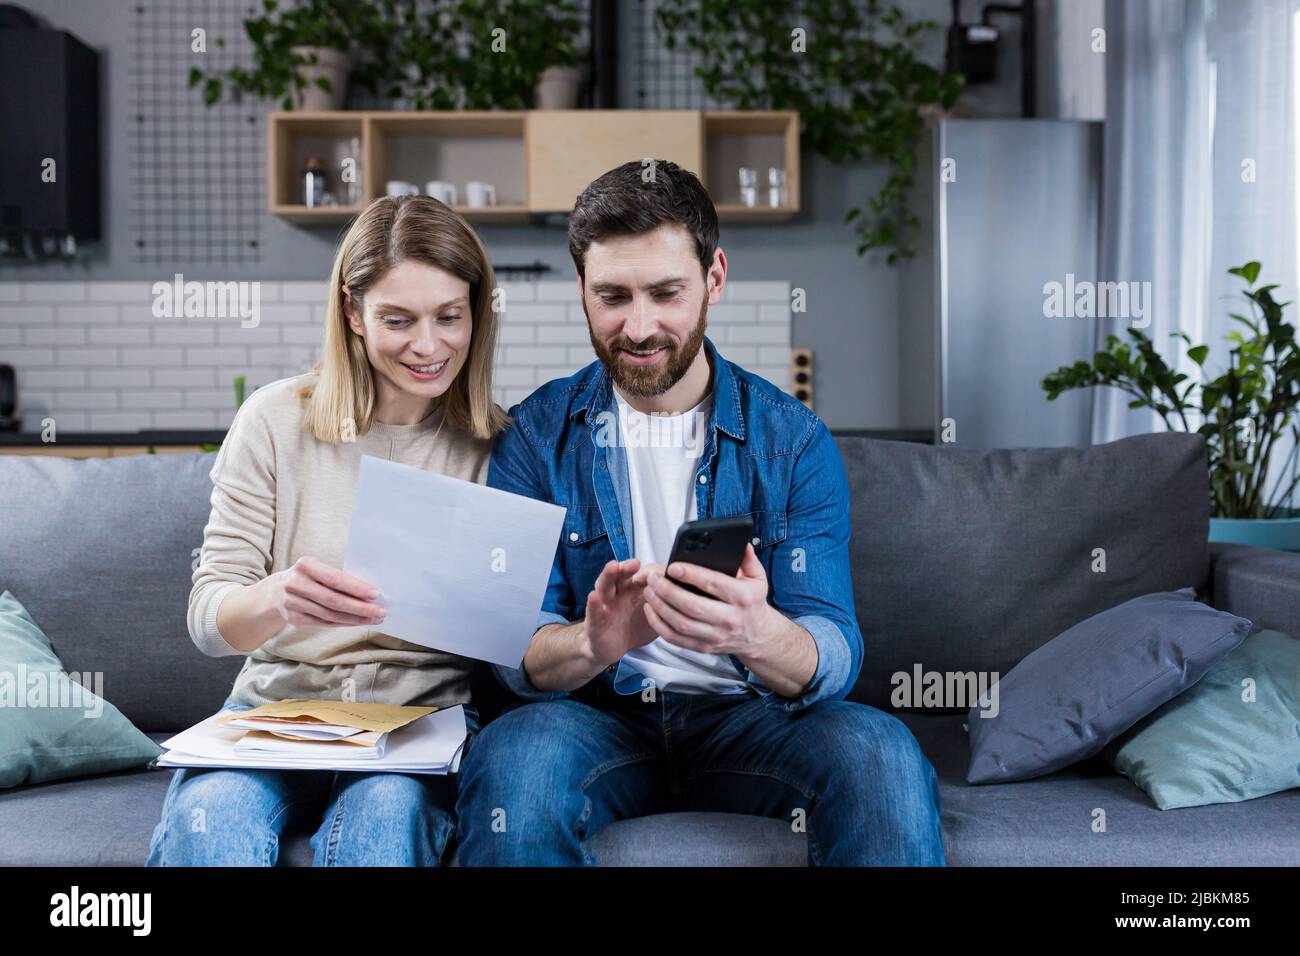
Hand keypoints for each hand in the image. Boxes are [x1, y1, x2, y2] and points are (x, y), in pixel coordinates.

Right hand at [264, 556, 386, 628]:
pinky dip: (344, 623)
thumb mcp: (316, 570)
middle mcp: (296, 584)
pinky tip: (359, 623)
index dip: (356, 588)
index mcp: (305, 565)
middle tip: (381, 611)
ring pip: (331, 614)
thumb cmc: (305, 578)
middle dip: (361, 607)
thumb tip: (370, 592)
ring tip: (375, 618)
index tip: (376, 594)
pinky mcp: (294, 619)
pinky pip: (325, 623)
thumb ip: (336, 578)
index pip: (335, 578)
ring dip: (356, 618)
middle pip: (334, 600)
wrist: (273, 593)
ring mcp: (293, 603)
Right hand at [582, 558, 657, 667]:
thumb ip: (667, 603)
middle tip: (635, 563)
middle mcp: (618, 592)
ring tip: (613, 566)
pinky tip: (594, 597)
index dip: (648, 572)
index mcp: (633, 589)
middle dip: (628, 567)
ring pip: (605, 585)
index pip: (640, 574)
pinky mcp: (594, 619)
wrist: (612, 646)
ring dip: (609, 575)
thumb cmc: (633, 626)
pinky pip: (593, 610)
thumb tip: (691, 594)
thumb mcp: (655, 614)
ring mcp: (605, 604)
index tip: (658, 572)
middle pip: (621, 574)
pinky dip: (593, 603)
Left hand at [639, 544, 779, 657]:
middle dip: (668, 591)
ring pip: (681, 623)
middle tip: (654, 578)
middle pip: (692, 606)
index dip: (691, 575)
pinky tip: (652, 610)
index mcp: (743, 598)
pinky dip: (659, 625)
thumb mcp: (758, 578)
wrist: (759, 636)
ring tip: (649, 591)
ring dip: (660, 607)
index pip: (714, 584)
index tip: (673, 567)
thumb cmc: (753, 603)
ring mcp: (716, 636)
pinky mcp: (704, 647)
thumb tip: (740, 542)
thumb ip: (748, 559)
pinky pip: (676, 638)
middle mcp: (729, 619)